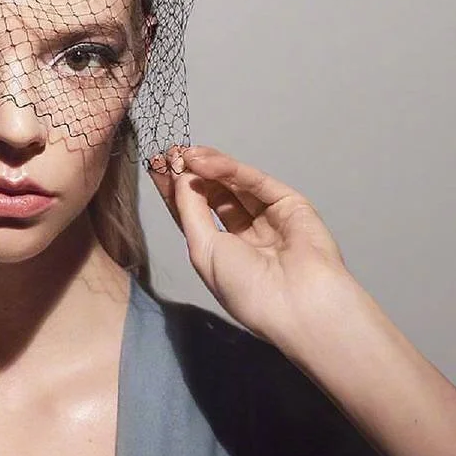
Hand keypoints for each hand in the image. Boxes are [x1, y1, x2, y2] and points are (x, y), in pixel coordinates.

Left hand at [148, 144, 356, 349]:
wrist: (297, 301)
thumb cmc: (246, 288)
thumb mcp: (203, 250)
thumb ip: (190, 210)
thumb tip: (181, 177)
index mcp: (223, 254)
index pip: (195, 214)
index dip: (177, 192)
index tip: (157, 167)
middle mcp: (245, 235)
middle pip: (214, 196)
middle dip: (191, 175)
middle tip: (169, 154)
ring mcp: (269, 218)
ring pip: (235, 185)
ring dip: (208, 167)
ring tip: (184, 154)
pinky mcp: (290, 204)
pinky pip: (256, 182)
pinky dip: (230, 169)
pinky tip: (205, 161)